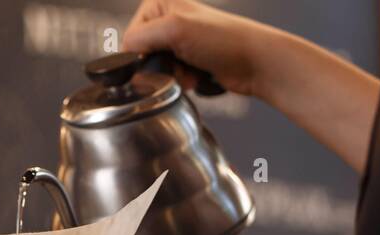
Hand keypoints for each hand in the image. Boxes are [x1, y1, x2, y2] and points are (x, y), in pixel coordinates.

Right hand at [123, 0, 277, 97]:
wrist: (255, 62)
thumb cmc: (223, 40)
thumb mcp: (175, 30)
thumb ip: (141, 38)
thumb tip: (124, 54)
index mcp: (160, 3)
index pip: (130, 37)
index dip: (141, 54)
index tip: (161, 58)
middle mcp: (169, 18)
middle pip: (143, 55)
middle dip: (159, 68)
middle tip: (178, 67)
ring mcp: (180, 40)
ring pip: (156, 69)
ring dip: (171, 77)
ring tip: (191, 74)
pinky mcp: (190, 60)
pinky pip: (171, 77)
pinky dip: (181, 82)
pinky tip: (196, 78)